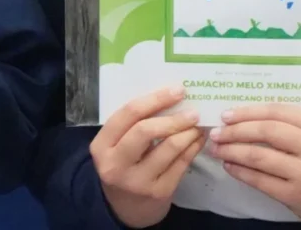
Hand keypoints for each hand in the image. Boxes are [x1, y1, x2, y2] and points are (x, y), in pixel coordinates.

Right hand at [90, 86, 205, 227]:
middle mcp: (116, 163)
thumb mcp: (115, 145)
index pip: (128, 114)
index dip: (155, 99)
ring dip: (187, 132)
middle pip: (145, 131)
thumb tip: (167, 97)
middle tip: (193, 110)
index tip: (177, 90)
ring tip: (198, 124)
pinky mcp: (159, 193)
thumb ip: (131, 124)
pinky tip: (197, 139)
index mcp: (102, 145)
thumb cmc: (121, 164)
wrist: (125, 208)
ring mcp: (138, 181)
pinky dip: (192, 148)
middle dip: (173, 118)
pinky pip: (180, 165)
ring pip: (168, 148)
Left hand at [209, 105, 300, 229]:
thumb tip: (242, 115)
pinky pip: (260, 181)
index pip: (276, 111)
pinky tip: (229, 165)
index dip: (247, 112)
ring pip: (259, 156)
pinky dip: (240, 171)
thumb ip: (289, 123)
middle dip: (235, 131)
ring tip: (216, 148)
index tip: (226, 115)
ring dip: (231, 150)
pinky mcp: (297, 196)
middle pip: (266, 132)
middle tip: (216, 132)